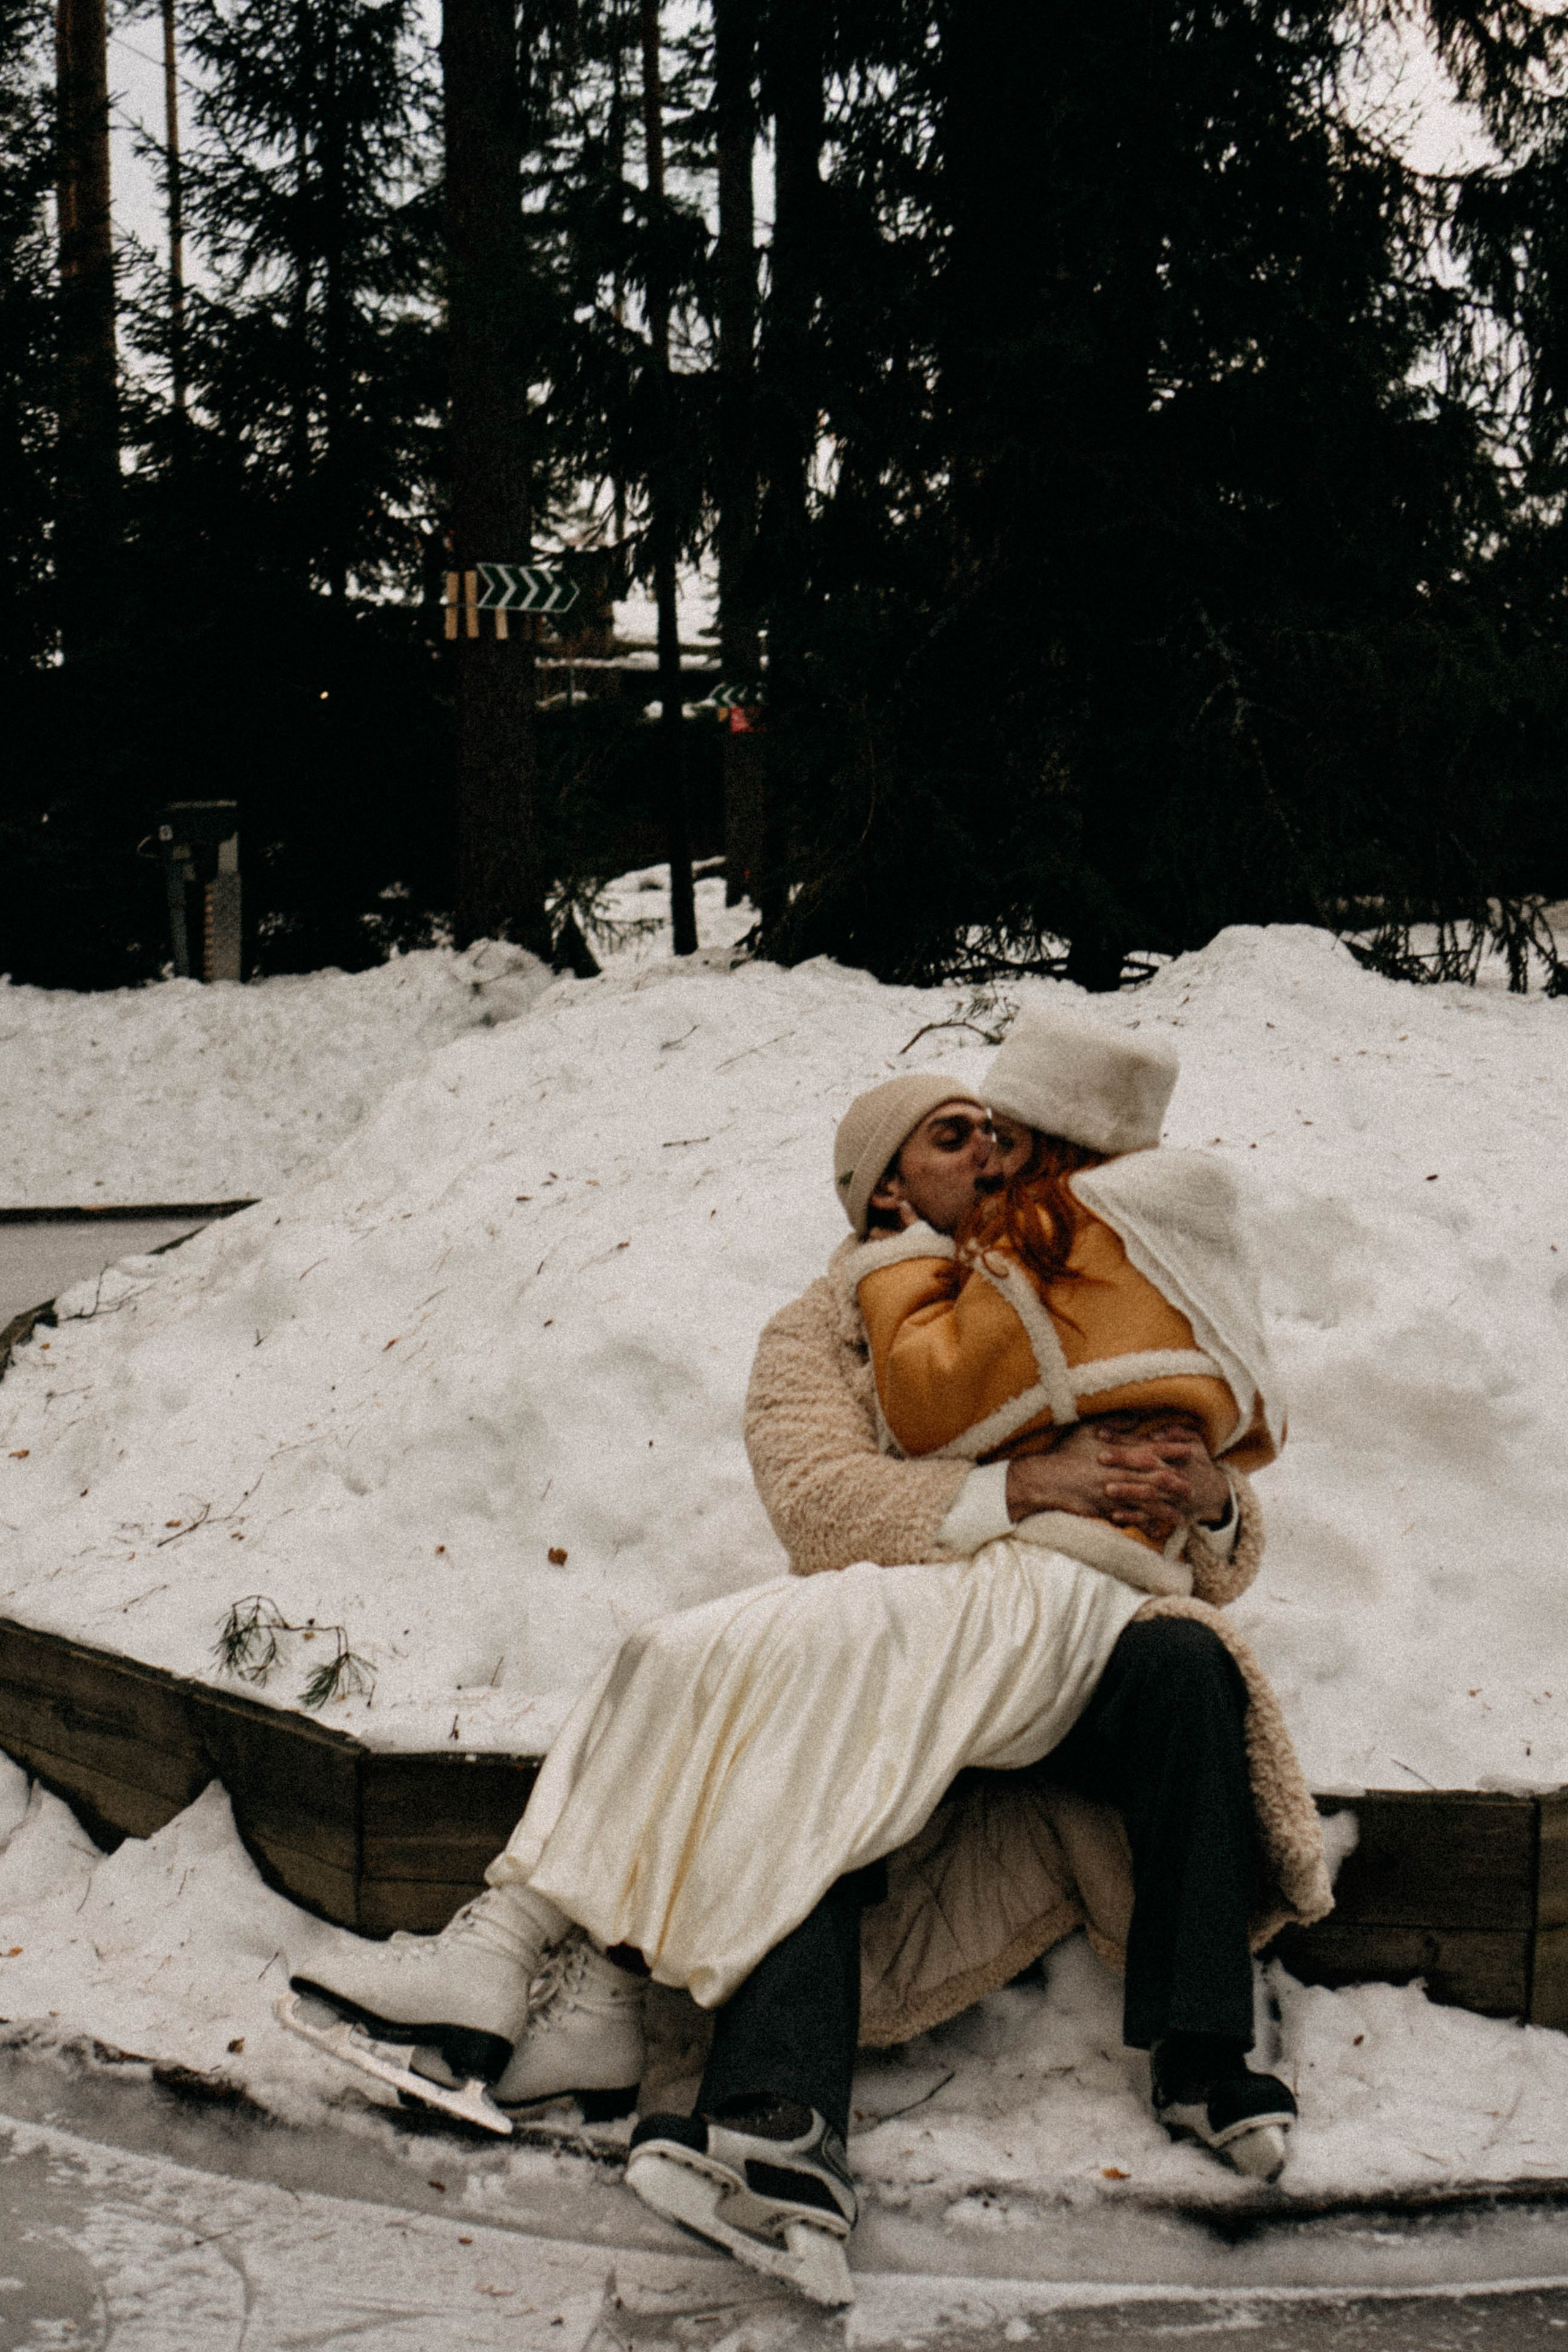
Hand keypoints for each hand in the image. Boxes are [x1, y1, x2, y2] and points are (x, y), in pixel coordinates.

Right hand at [1004, 1415, 1229, 1542]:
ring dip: (1167, 1508)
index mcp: (1119, 1451)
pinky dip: (1146, 1524)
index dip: (1174, 1450)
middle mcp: (1121, 1471)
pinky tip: (1157, 1531)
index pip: (1153, 1449)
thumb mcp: (1087, 1430)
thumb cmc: (1064, 1453)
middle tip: (1194, 1488)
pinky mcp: (1107, 1508)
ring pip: (1149, 1501)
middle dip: (1178, 1483)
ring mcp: (1115, 1491)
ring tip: (1183, 1516)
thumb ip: (1114, 1423)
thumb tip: (1135, 1417)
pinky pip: (1132, 1518)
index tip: (1192, 1451)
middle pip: (1158, 1477)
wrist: (1045, 1479)